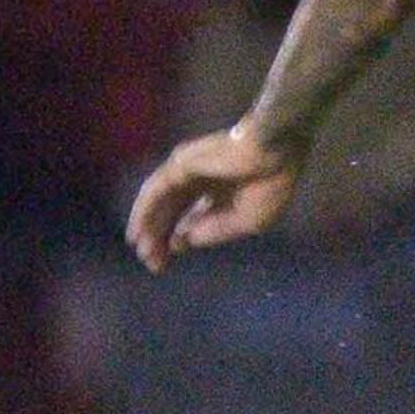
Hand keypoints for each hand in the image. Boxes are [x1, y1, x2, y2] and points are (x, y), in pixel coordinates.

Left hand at [126, 123, 304, 271]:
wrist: (277, 150)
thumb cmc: (272, 183)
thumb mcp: (249, 221)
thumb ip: (215, 231)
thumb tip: (184, 241)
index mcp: (221, 191)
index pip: (191, 217)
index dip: (179, 239)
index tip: (165, 262)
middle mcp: (201, 179)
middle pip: (173, 211)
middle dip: (161, 237)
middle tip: (151, 263)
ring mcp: (189, 169)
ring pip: (161, 201)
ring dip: (149, 226)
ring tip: (141, 252)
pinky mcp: (180, 163)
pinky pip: (156, 190)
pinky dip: (144, 211)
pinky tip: (137, 230)